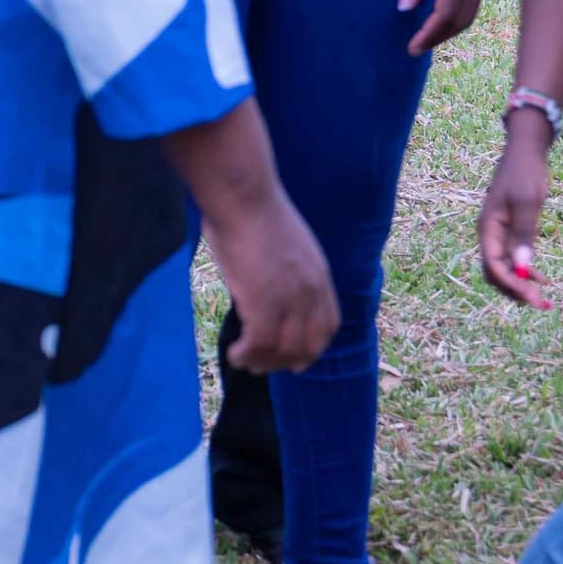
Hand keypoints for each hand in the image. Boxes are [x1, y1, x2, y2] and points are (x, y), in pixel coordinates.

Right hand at [207, 186, 339, 371]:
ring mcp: (289, 298)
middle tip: (263, 367)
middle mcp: (311, 291)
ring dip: (263, 362)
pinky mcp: (263, 302)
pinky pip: (259, 344)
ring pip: (283, 350)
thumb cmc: (250, 207)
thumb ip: (283, 266)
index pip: (328, 324)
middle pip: (309, 344)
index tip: (295, 358)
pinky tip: (234, 354)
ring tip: (243, 362)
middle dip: (287, 362)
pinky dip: (246, 355)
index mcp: (319, 275)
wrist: (243, 196)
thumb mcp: (283, 241)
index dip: (312, 346)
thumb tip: (265, 276)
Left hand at [400, 0, 494, 53]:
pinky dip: (457, 17)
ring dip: (449, 30)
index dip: (428, 34)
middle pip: (460, 21)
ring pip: (469, 15)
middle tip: (415, 48)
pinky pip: (473, 4)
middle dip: (438, 38)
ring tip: (426, 37)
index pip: (445, 15)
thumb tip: (404, 8)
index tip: (411, 47)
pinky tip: (441, 18)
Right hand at [478, 127, 554, 307]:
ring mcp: (501, 233)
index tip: (533, 296)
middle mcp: (491, 234)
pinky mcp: (512, 230)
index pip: (493, 265)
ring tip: (545, 300)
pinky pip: (515, 259)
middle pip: (495, 272)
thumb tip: (524, 268)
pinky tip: (543, 280)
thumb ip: (524, 236)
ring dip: (522, 285)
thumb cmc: (525, 173)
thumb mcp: (527, 204)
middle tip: (541, 304)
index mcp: (488, 228)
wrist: (526, 151)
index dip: (511, 284)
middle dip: (515, 291)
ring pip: (506, 269)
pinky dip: (527, 272)